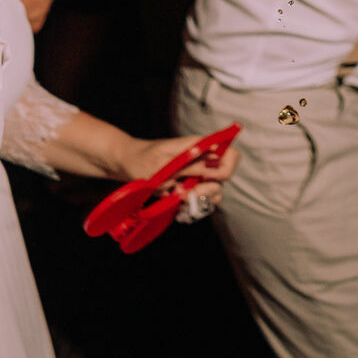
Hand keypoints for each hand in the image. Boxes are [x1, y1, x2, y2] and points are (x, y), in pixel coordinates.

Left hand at [121, 132, 241, 212]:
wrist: (127, 165)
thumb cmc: (141, 159)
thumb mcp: (160, 163)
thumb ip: (186, 166)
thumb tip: (208, 169)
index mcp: (198, 147)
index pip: (229, 154)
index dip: (225, 169)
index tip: (205, 178)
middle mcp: (202, 160)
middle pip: (224, 178)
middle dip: (207, 191)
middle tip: (185, 195)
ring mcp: (197, 175)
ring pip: (214, 192)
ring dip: (199, 202)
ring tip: (179, 204)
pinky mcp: (190, 187)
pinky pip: (201, 202)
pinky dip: (193, 209)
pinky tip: (178, 210)